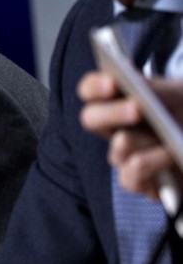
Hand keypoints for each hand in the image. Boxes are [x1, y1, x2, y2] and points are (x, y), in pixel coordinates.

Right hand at [78, 71, 182, 198]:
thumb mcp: (178, 97)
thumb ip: (156, 90)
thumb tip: (137, 85)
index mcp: (116, 100)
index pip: (89, 90)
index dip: (95, 87)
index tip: (113, 82)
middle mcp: (112, 127)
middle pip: (90, 118)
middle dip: (113, 112)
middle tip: (137, 108)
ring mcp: (120, 155)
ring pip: (119, 146)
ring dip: (148, 141)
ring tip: (171, 140)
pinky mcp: (134, 181)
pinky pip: (132, 174)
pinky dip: (156, 162)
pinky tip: (173, 156)